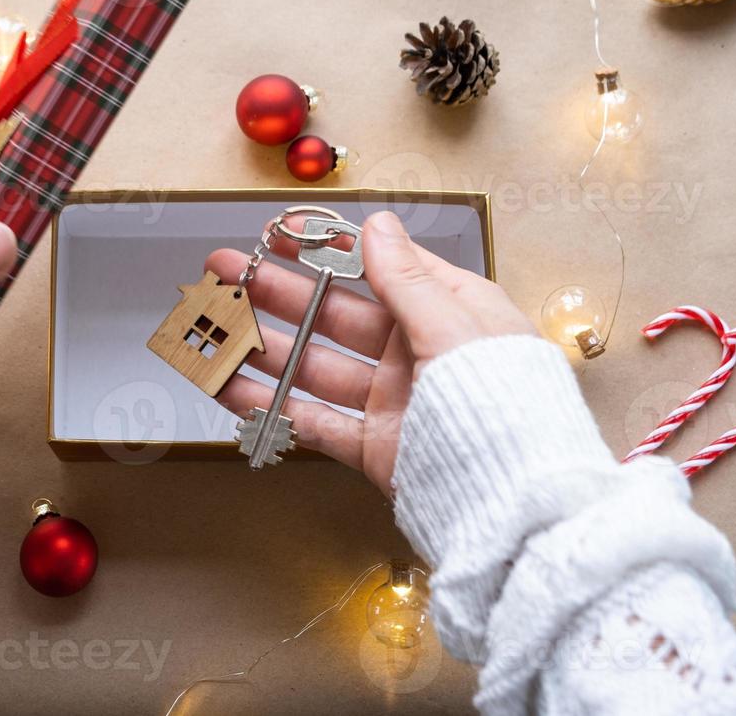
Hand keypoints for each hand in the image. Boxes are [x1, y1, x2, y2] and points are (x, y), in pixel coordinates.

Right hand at [204, 210, 532, 493]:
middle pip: (334, 314)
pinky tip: (232, 390)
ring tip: (215, 328)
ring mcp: (395, 402)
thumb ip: (407, 279)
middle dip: (276, 293)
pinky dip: (270, 407)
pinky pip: (314, 421)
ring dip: (263, 347)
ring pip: (315, 366)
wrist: (520, 509)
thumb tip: (376, 226)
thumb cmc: (507, 410)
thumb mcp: (456, 328)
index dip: (326, 248)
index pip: (379, 268)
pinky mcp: (377, 449)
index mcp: (450, 313)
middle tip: (225, 273)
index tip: (279, 234)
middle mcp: (418, 354)